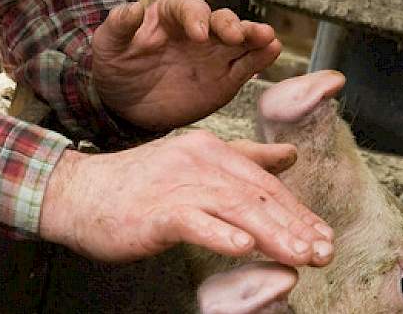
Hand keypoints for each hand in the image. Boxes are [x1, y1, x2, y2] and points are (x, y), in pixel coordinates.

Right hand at [39, 130, 333, 264]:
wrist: (78, 193)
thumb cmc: (135, 185)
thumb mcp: (192, 163)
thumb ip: (243, 157)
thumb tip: (289, 155)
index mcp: (209, 149)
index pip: (264, 182)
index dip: (297, 210)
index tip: (323, 235)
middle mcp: (198, 161)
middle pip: (257, 195)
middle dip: (296, 225)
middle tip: (324, 251)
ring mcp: (177, 184)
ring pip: (235, 208)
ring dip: (272, 233)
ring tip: (301, 255)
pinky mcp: (156, 210)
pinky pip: (194, 221)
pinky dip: (219, 234)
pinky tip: (243, 248)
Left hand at [93, 0, 280, 131]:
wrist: (125, 103)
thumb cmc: (115, 65)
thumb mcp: (107, 44)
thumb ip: (119, 25)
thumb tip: (133, 7)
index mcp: (170, 16)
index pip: (188, 9)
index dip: (195, 17)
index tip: (197, 34)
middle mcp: (198, 31)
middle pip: (221, 21)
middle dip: (231, 26)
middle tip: (237, 35)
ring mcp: (213, 55)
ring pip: (240, 42)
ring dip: (255, 37)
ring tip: (269, 39)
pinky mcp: (224, 80)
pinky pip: (245, 67)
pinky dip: (260, 59)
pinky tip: (272, 52)